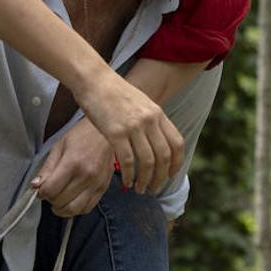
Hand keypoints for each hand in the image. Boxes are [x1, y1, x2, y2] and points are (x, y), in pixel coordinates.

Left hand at [32, 117, 113, 215]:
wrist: (107, 133)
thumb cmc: (82, 135)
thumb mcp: (59, 146)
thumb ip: (47, 168)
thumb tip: (35, 185)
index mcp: (73, 163)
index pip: (51, 189)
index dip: (41, 192)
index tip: (40, 189)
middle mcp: (86, 176)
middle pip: (61, 202)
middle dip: (50, 200)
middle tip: (50, 192)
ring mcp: (96, 184)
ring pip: (74, 210)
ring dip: (62, 209)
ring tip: (59, 200)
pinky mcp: (103, 189)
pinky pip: (87, 208)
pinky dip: (77, 209)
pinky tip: (72, 200)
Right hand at [74, 72, 183, 193]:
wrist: (94, 80)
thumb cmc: (114, 92)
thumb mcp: (140, 102)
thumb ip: (151, 119)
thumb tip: (156, 139)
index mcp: (157, 113)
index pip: (177, 143)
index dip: (176, 163)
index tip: (170, 176)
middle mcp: (149, 120)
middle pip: (164, 157)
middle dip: (161, 178)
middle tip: (154, 189)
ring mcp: (133, 126)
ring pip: (147, 162)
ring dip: (145, 180)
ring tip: (140, 189)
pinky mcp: (115, 132)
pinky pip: (128, 161)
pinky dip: (129, 175)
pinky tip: (126, 182)